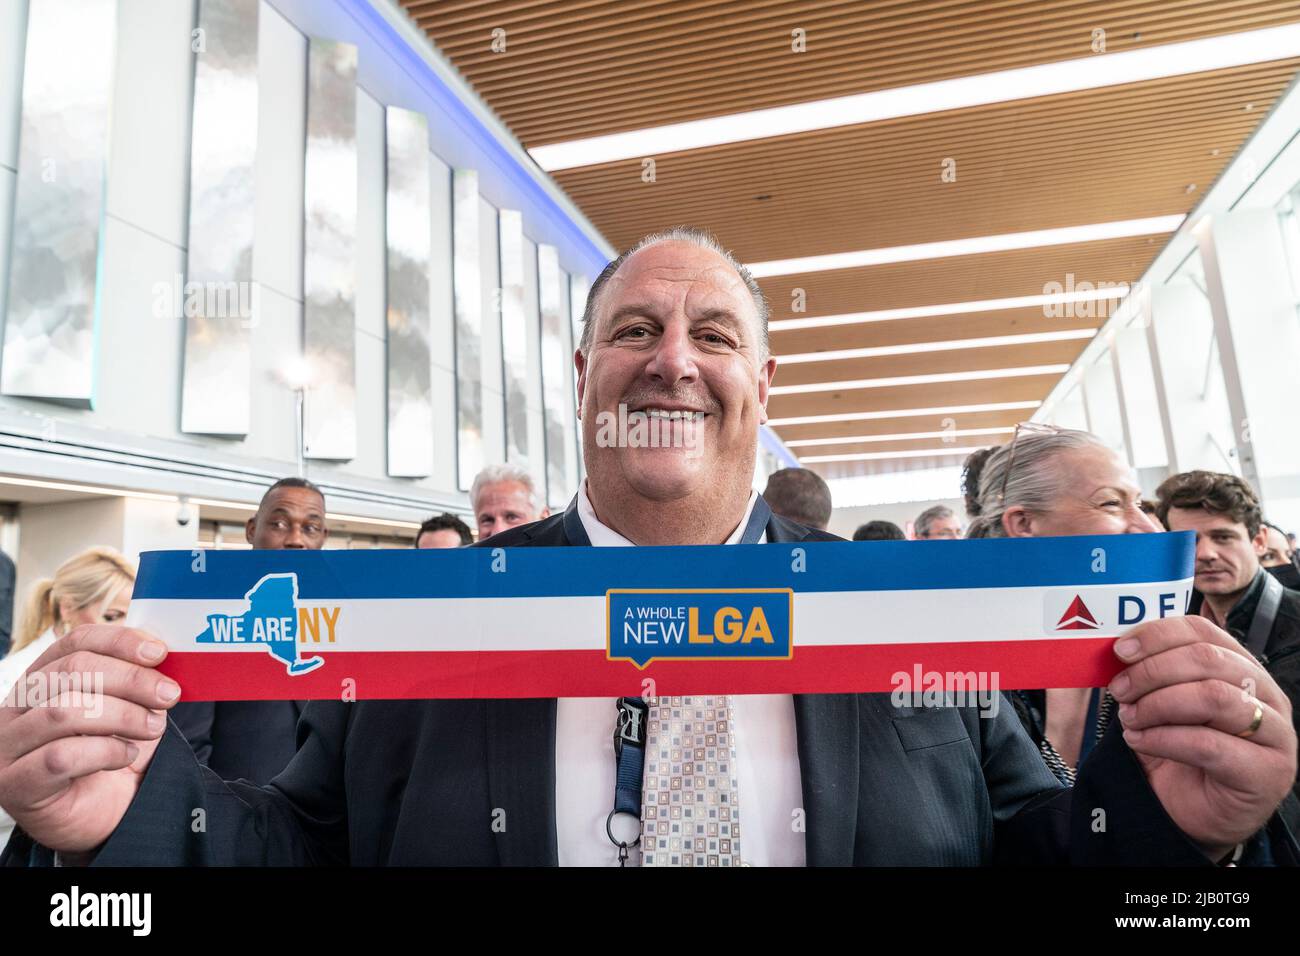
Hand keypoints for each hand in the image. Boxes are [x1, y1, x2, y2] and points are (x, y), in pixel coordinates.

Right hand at [0, 625, 177, 853]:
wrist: (104, 817)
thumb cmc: (113, 756)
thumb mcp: (128, 708)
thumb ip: (136, 679)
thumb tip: (160, 651)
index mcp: (41, 679)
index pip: (74, 643)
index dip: (119, 641)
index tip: (160, 653)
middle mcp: (14, 708)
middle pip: (71, 671)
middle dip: (130, 680)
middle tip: (169, 695)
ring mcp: (8, 746)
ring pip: (64, 711)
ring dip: (122, 716)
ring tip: (153, 728)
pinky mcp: (15, 784)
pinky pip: (60, 757)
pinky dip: (105, 751)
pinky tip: (126, 755)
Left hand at [1109, 615, 1296, 858]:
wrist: (1188, 812)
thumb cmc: (1177, 751)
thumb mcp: (1158, 703)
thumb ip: (1147, 674)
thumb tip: (1116, 649)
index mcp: (1241, 667)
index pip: (1203, 632)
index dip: (1157, 635)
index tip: (1120, 649)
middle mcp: (1265, 694)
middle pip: (1208, 659)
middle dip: (1152, 671)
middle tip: (1119, 690)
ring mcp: (1275, 733)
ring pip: (1213, 697)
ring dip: (1158, 705)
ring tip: (1129, 719)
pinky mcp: (1267, 771)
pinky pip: (1210, 745)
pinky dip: (1164, 739)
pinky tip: (1139, 741)